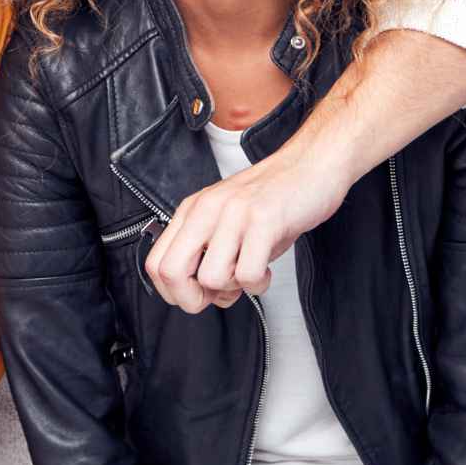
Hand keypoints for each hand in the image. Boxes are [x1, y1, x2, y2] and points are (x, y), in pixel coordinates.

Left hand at [144, 134, 349, 312]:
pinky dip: (258, 283)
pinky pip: (248, 274)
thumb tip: (200, 293)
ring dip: (233, 288)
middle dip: (192, 299)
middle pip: (170, 272)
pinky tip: (266, 269)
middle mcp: (207, 209)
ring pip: (210, 277)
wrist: (310, 165)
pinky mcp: (264, 221)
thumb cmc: (272, 199)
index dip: (173, 292)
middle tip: (219, 295)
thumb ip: (206, 251)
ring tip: (250, 272)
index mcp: (192, 210)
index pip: (155, 263)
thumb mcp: (228, 221)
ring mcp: (234, 214)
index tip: (199, 293)